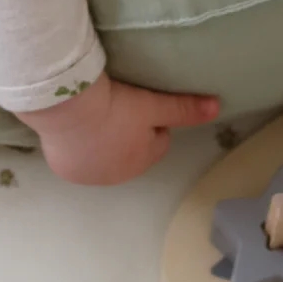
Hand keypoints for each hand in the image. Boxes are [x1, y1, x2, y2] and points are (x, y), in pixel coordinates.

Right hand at [14, 72, 219, 184]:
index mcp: (141, 162)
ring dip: (101, 142)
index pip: (156, 142)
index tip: (137, 105)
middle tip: (114, 108)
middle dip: (126, 135)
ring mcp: (87, 176)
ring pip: (102, 156)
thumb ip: (184, 108)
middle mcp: (115, 176)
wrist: (67, 107)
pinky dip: (77, 146)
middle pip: (129, 151)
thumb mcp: (152, 105)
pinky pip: (76, 158)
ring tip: (93, 116)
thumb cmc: (116, 106)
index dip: (150, 122)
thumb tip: (218, 107)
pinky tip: (74, 128)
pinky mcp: (64, 170)